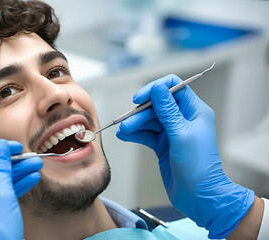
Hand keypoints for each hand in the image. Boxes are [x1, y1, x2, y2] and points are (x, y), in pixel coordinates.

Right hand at [116, 74, 253, 238]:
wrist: (198, 196)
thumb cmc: (197, 166)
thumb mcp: (181, 133)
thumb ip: (167, 110)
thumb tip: (157, 88)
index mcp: (194, 111)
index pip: (173, 88)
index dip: (154, 89)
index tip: (139, 99)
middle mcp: (183, 118)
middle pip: (156, 104)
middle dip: (140, 112)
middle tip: (126, 122)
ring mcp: (172, 131)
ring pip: (149, 119)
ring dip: (134, 124)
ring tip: (123, 132)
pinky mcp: (162, 144)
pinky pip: (146, 133)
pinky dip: (135, 134)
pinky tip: (124, 136)